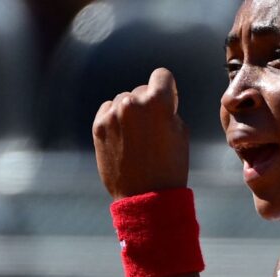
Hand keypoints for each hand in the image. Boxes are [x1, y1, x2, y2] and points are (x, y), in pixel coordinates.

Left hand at [93, 68, 189, 199]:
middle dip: (148, 105)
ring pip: (124, 100)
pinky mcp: (98, 127)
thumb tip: (157, 99)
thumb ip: (168, 109)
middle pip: (141, 90)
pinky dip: (115, 120)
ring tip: (137, 139)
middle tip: (152, 130)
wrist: (146, 197)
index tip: (167, 104)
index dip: (167, 89)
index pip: (162, 75)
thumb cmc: (170, 167)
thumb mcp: (181, 132)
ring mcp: (112, 115)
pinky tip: (123, 139)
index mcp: (157, 102)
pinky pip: (108, 110)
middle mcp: (132, 103)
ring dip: (130, 113)